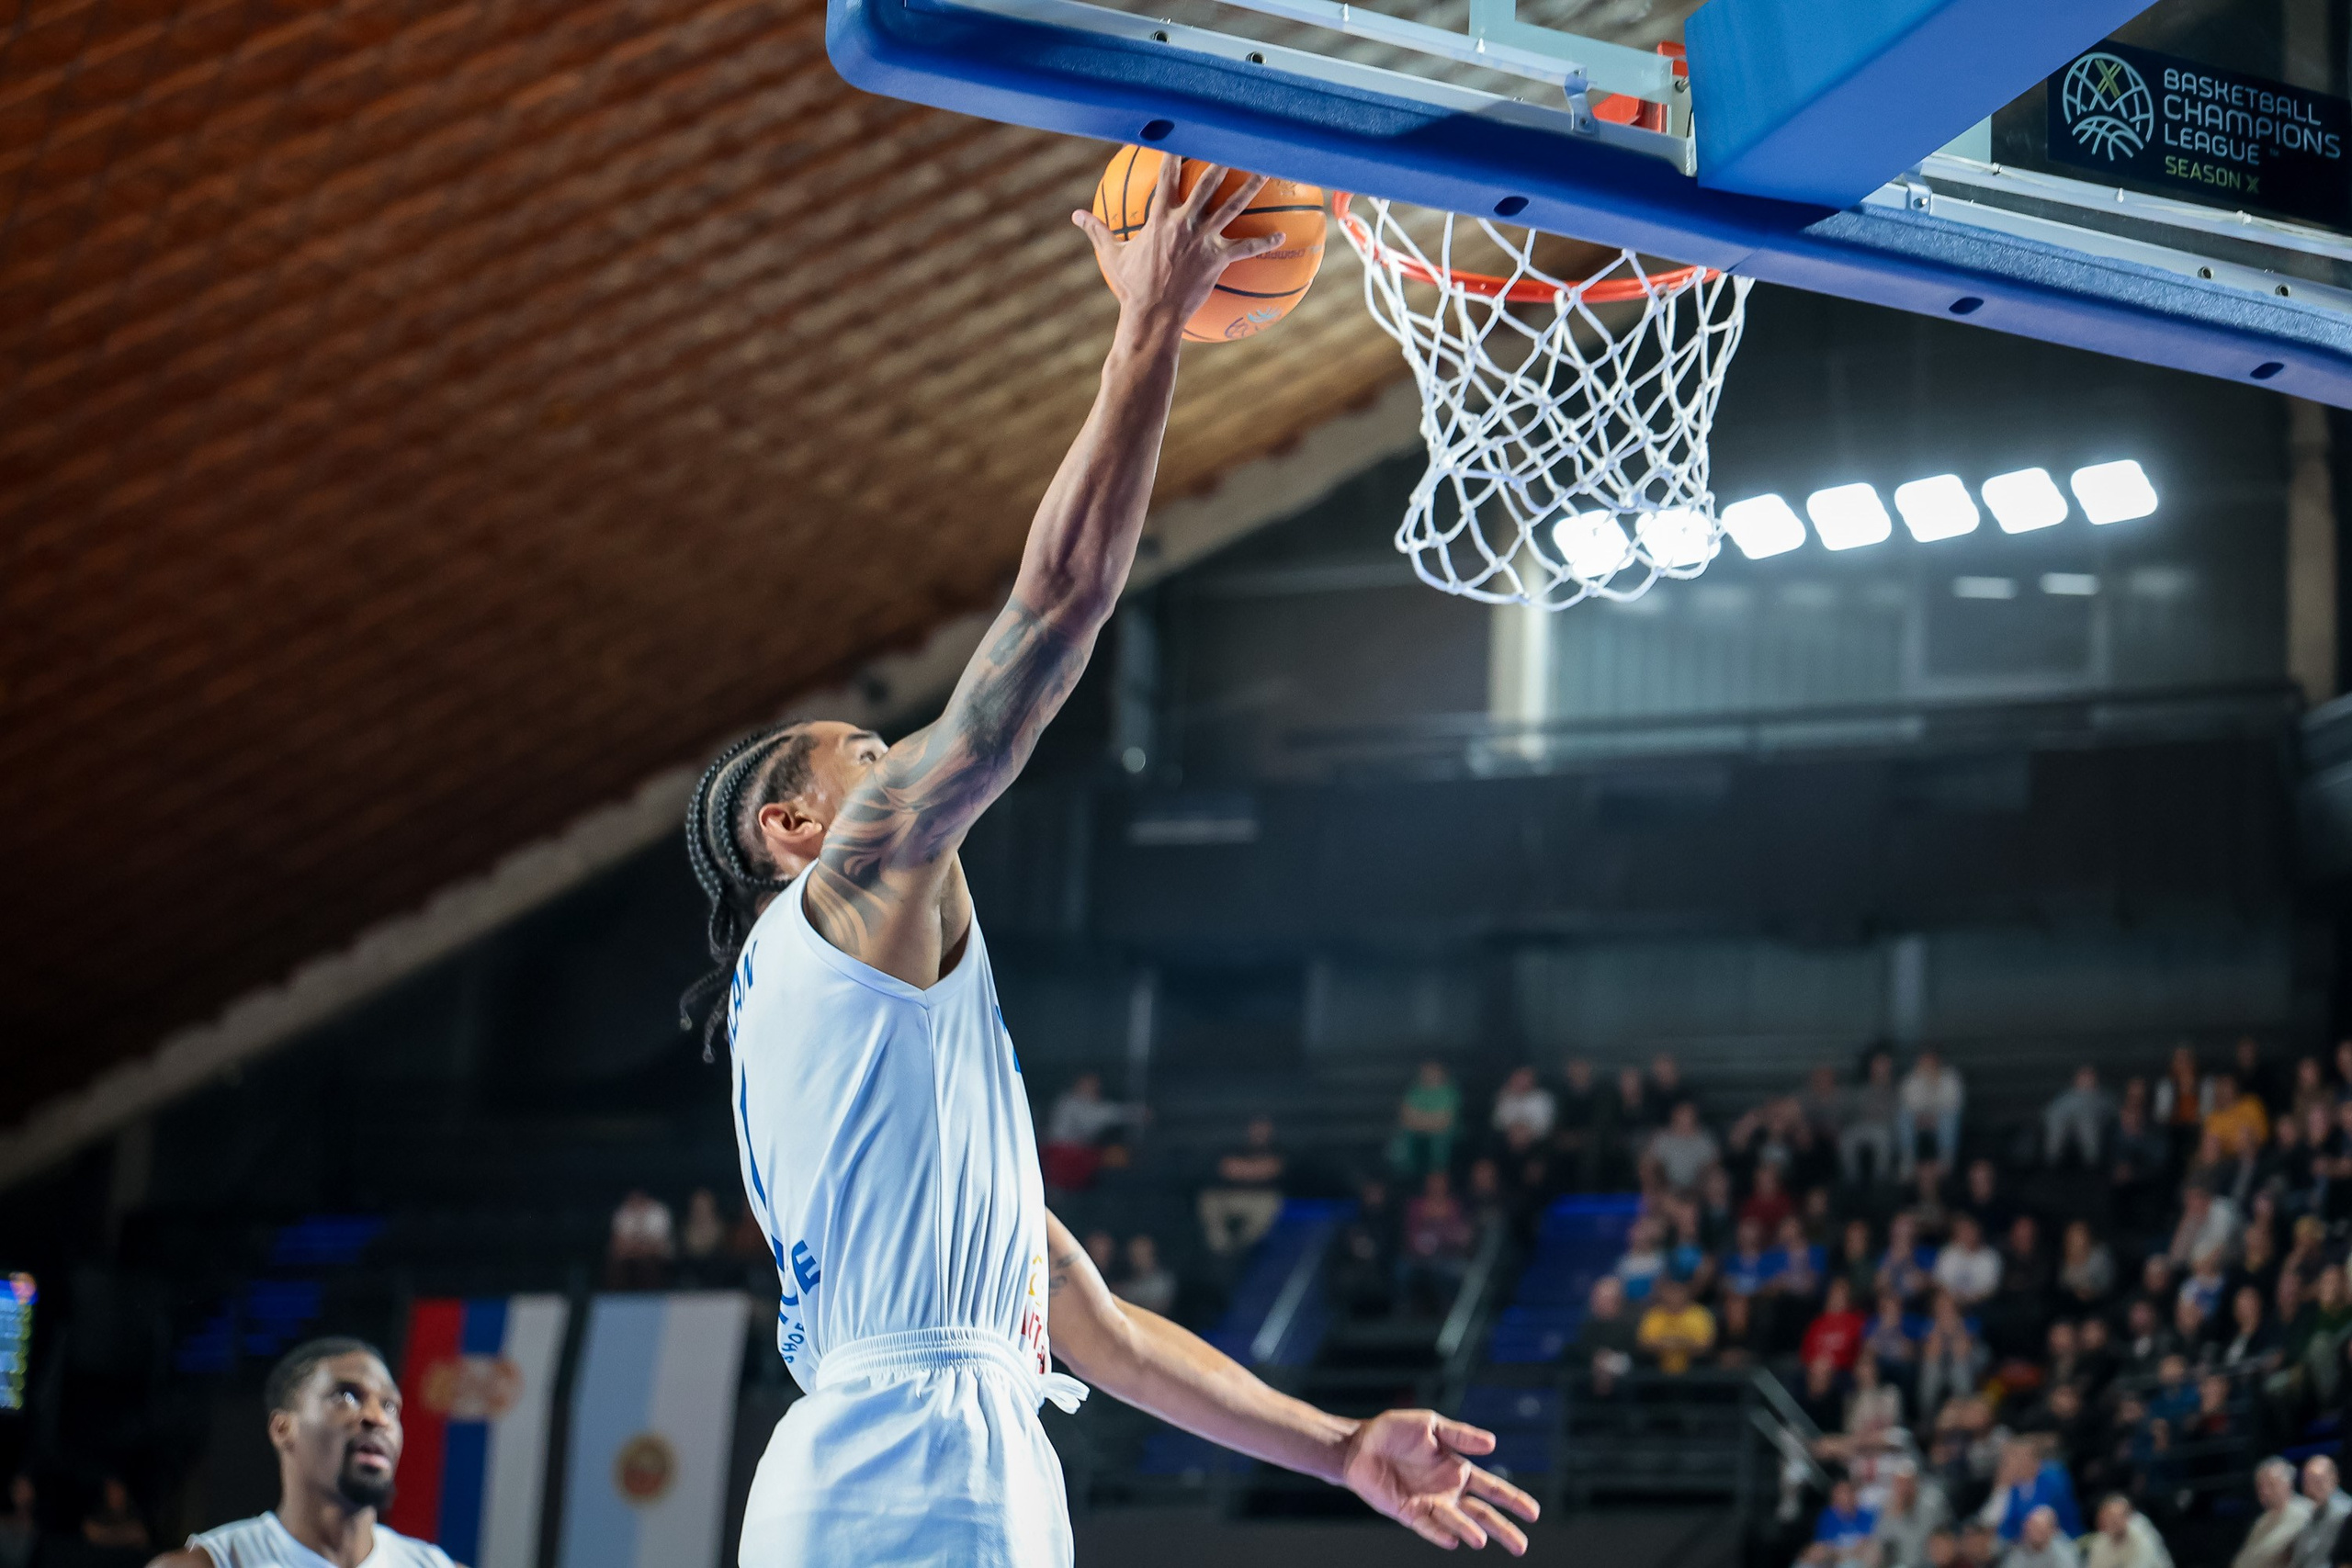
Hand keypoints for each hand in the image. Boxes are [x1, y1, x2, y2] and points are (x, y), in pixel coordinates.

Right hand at [1073, 156, 1285, 337]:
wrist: (1152, 316)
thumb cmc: (1132, 287)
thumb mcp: (1111, 255)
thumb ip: (1096, 230)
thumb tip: (1074, 215)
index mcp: (1159, 217)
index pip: (1167, 173)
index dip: (1175, 149)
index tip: (1183, 127)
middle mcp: (1184, 222)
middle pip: (1207, 182)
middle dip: (1222, 158)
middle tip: (1236, 137)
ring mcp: (1203, 240)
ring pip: (1233, 206)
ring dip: (1252, 186)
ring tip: (1268, 168)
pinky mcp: (1218, 260)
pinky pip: (1247, 248)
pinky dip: (1264, 242)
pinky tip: (1281, 235)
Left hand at [1338, 1409, 1539, 1552]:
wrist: (1359, 1444)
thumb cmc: (1394, 1431)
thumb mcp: (1430, 1424)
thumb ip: (1460, 1434)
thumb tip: (1493, 1444)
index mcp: (1457, 1469)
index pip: (1492, 1489)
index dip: (1513, 1500)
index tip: (1534, 1512)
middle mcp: (1447, 1491)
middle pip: (1481, 1514)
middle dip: (1502, 1529)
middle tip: (1522, 1546)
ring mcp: (1429, 1503)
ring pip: (1456, 1522)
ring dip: (1470, 1531)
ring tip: (1482, 1540)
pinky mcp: (1408, 1512)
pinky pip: (1427, 1526)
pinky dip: (1440, 1533)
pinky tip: (1453, 1540)